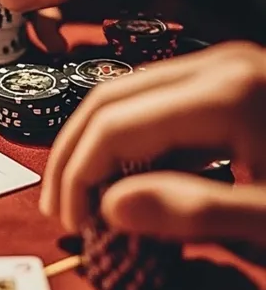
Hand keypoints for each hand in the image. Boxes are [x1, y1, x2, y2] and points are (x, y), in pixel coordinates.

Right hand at [39, 42, 265, 249]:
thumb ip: (198, 213)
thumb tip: (112, 208)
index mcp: (228, 95)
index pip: (115, 125)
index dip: (79, 175)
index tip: (74, 224)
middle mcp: (219, 65)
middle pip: (109, 99)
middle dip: (73, 156)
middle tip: (59, 209)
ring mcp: (224, 66)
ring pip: (128, 94)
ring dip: (95, 145)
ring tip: (83, 198)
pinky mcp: (230, 79)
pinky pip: (159, 101)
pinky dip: (132, 139)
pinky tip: (127, 179)